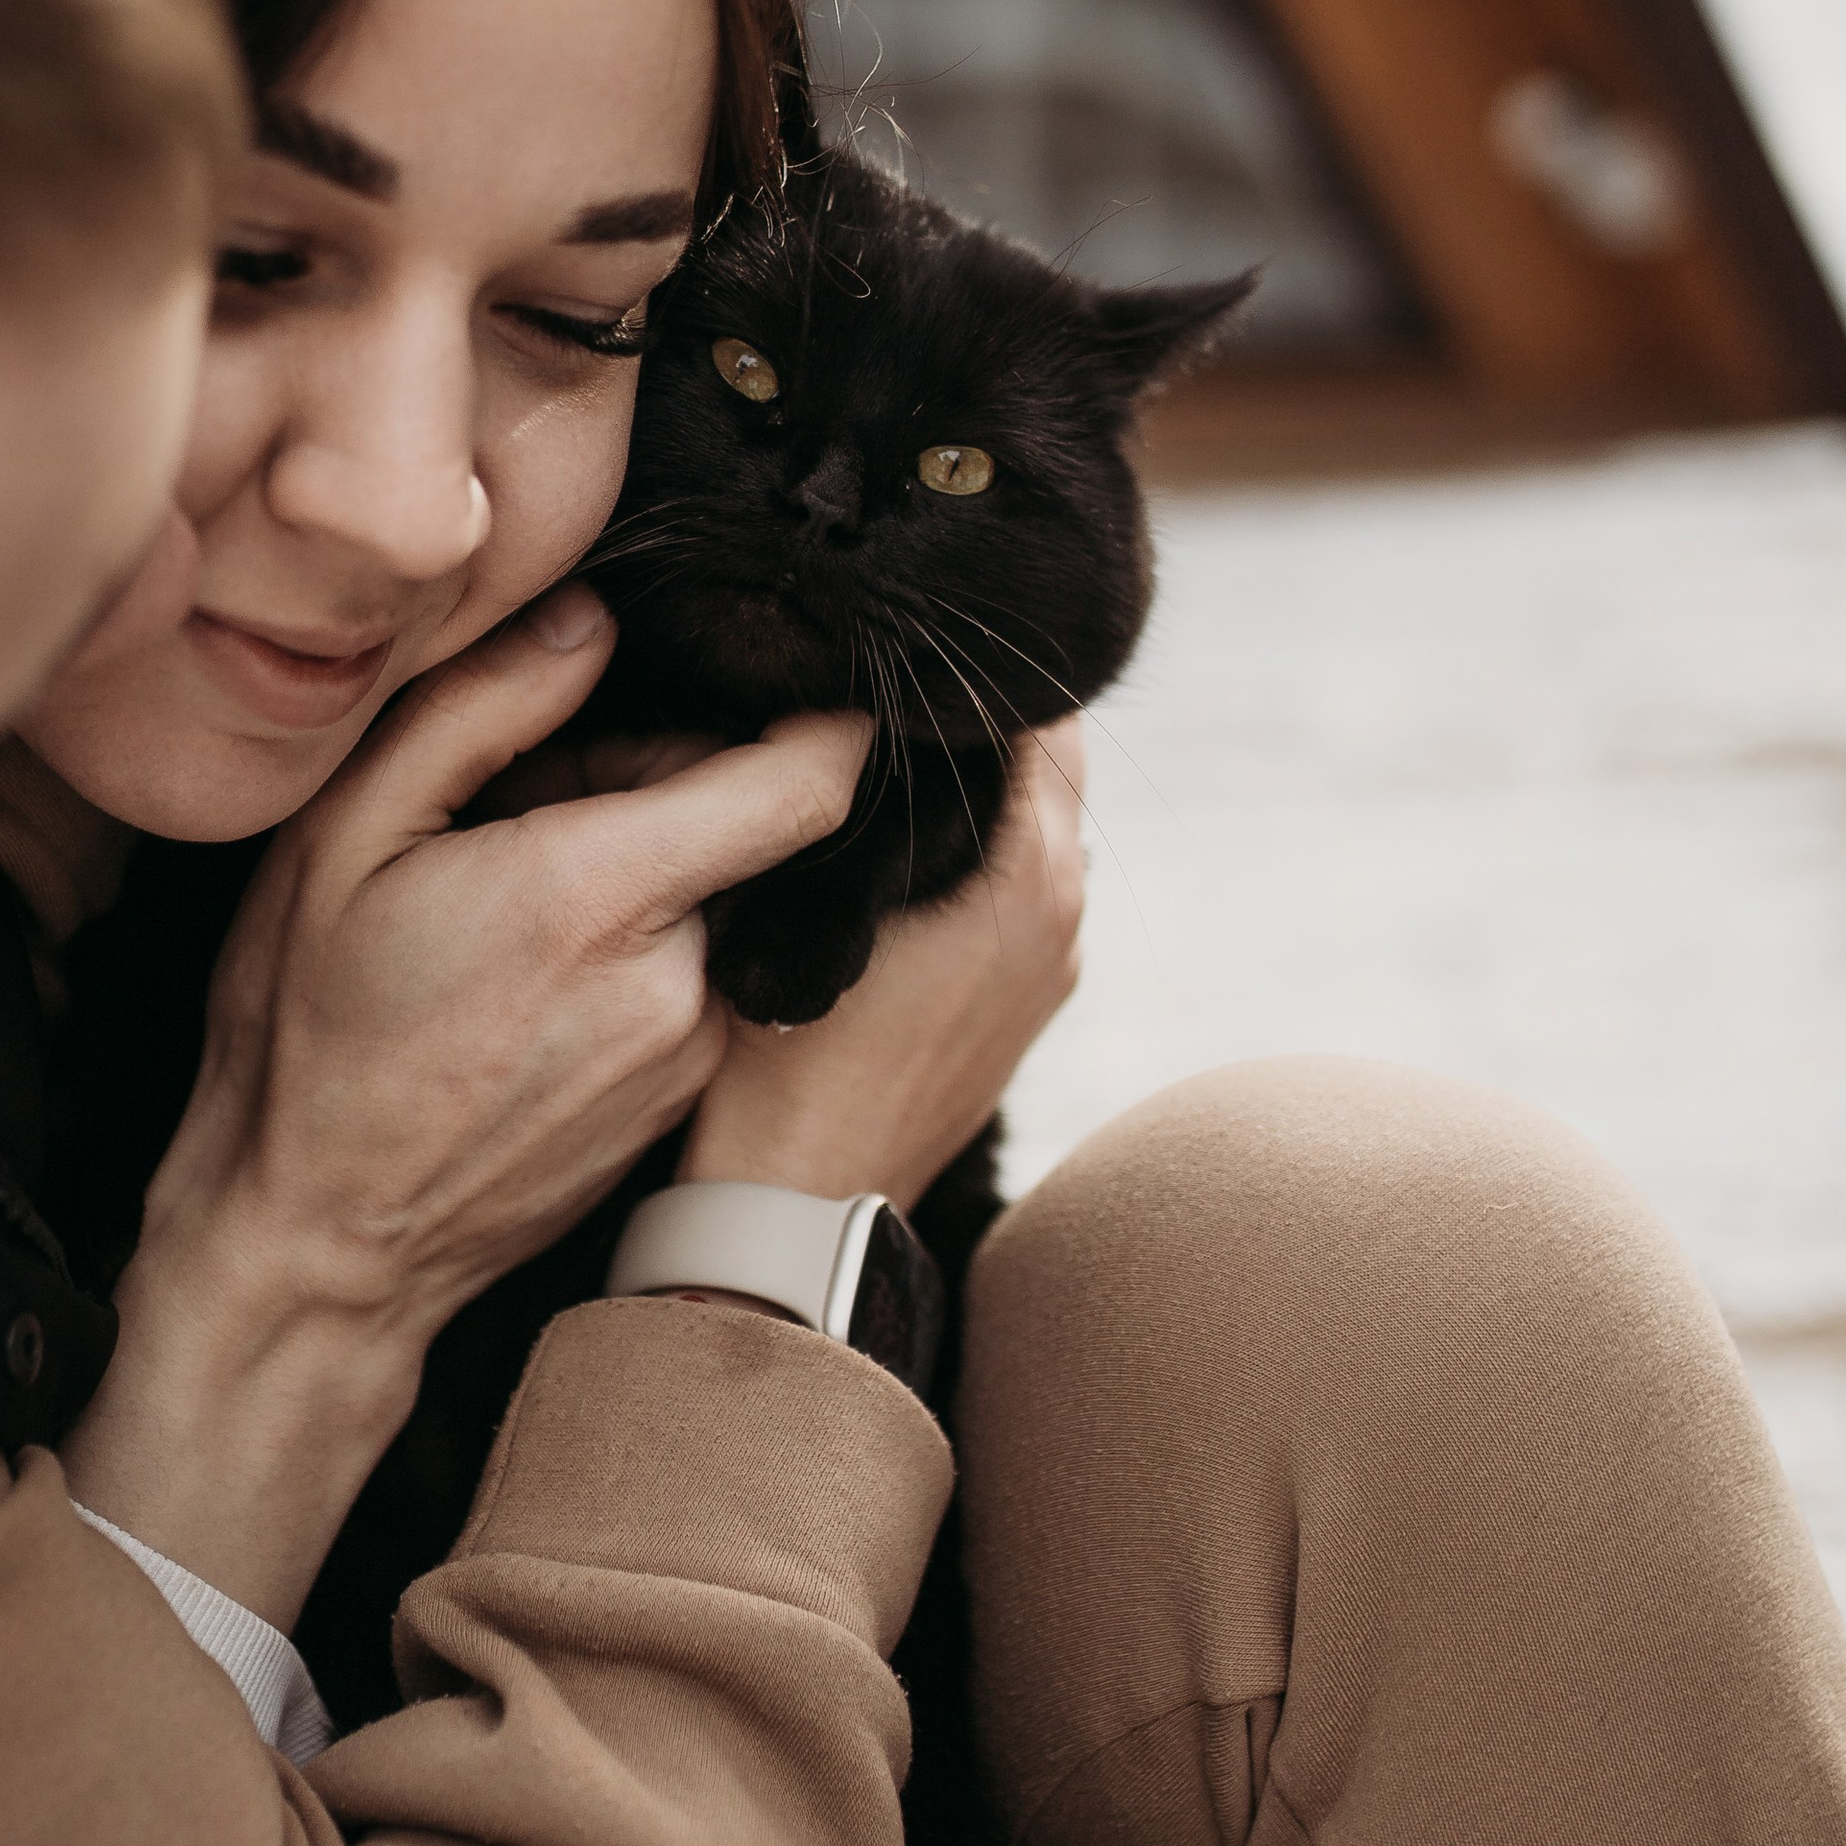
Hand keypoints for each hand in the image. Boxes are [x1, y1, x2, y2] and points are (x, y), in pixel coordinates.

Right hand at [62, 588, 868, 1620]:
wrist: (320, 1242)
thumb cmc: (309, 1035)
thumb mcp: (345, 838)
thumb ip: (480, 710)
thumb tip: (591, 619)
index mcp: (598, 896)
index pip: (807, 781)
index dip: (821, 710)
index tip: (792, 669)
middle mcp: (675, 981)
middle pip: (749, 824)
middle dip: (665, 783)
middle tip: (538, 802)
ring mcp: (690, 1052)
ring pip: (722, 899)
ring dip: (653, 871)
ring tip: (523, 901)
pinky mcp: (684, 1098)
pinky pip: (703, 975)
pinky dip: (644, 946)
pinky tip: (540, 975)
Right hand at [678, 717, 1087, 1212]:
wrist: (802, 1194)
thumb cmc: (782, 1053)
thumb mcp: (806, 900)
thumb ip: (851, 794)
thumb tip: (870, 709)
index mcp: (1026, 873)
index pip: (1040, 715)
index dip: (976, 672)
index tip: (910, 651)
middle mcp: (1063, 909)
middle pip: (1052, 762)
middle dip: (986, 720)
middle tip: (898, 688)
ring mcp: (1055, 962)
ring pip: (1040, 826)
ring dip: (984, 787)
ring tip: (897, 757)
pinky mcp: (1029, 1000)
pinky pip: (1023, 889)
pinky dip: (984, 854)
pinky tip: (910, 851)